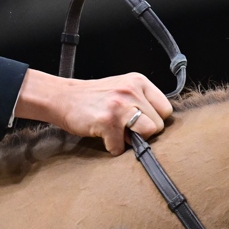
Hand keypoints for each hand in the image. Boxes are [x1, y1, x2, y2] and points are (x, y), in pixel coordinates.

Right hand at [13, 69, 171, 154]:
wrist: (62, 98)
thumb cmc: (92, 98)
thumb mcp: (121, 89)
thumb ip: (141, 101)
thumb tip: (159, 126)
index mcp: (138, 82)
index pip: (166, 109)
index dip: (154, 120)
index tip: (140, 123)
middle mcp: (131, 90)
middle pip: (159, 124)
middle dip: (143, 132)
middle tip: (124, 129)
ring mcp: (120, 105)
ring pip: (147, 133)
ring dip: (132, 140)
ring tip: (117, 133)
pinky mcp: (108, 120)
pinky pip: (122, 146)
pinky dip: (113, 147)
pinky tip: (104, 137)